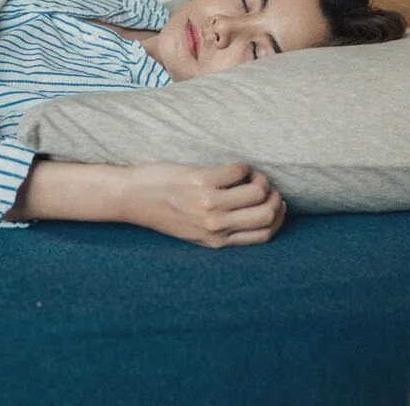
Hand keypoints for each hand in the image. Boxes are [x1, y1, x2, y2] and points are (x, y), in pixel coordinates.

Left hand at [120, 162, 286, 247]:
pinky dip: (243, 167)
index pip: (264, 235)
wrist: (132, 197)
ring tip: (249, 175)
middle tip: (265, 186)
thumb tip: (257, 210)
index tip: (276, 203)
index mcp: (217, 241)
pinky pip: (239, 172)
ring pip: (258, 193)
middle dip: (275, 197)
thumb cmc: (163, 211)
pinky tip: (233, 167)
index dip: (278, 217)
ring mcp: (209, 204)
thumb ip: (221, 229)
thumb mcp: (194, 232)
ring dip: (261, 179)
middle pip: (267, 214)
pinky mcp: (202, 182)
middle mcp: (215, 226)